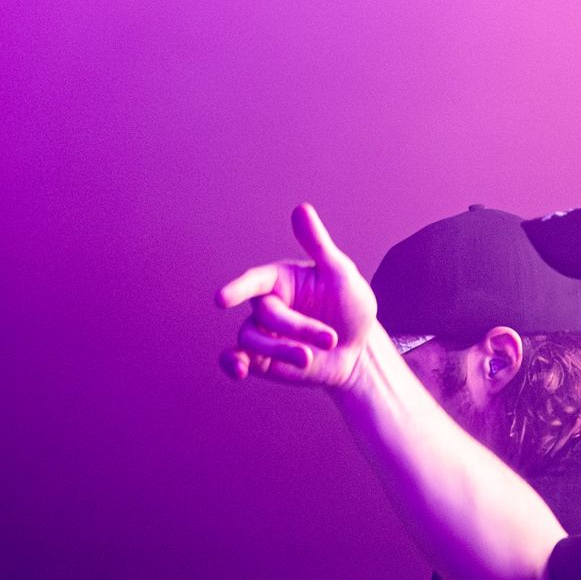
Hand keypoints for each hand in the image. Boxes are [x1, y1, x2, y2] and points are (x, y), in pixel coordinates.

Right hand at [218, 202, 376, 392]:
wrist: (359, 351)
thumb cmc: (351, 306)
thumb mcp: (340, 274)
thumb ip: (318, 244)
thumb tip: (301, 208)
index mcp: (280, 278)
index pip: (254, 280)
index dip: (238, 289)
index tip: (221, 300)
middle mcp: (267, 303)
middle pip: (265, 314)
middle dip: (297, 329)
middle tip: (330, 339)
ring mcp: (263, 332)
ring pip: (251, 338)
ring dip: (280, 351)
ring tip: (308, 359)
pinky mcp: (262, 360)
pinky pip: (237, 359)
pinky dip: (231, 364)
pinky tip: (238, 371)